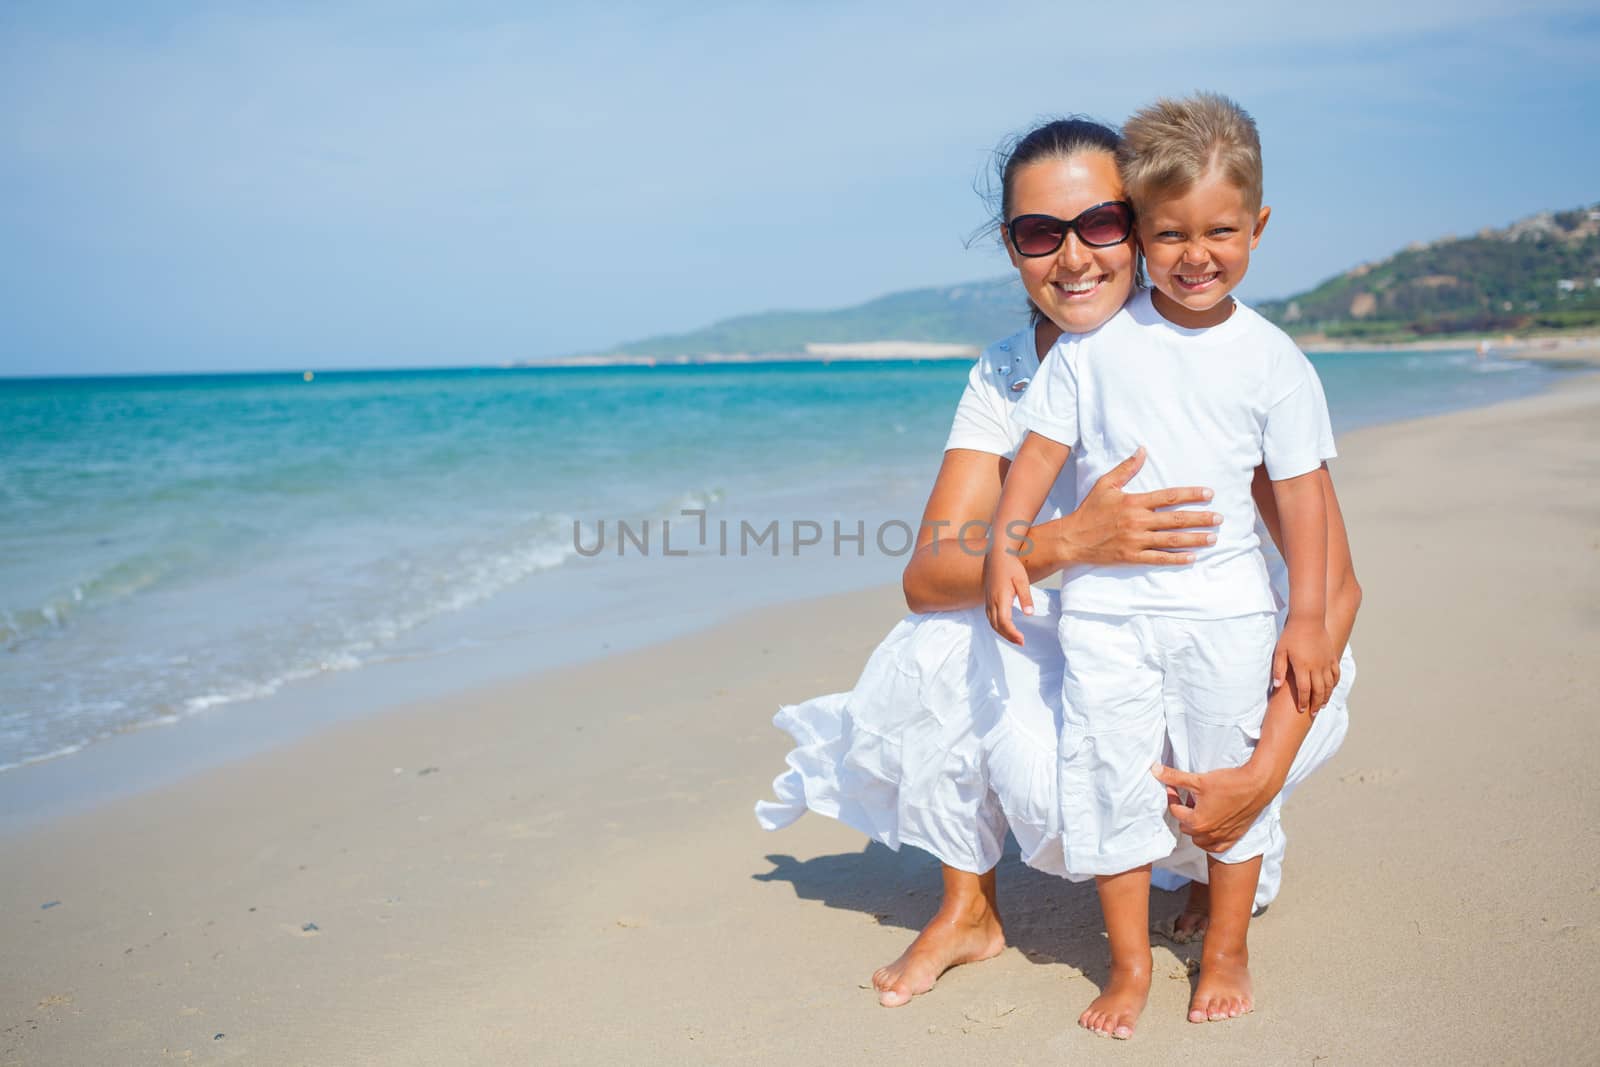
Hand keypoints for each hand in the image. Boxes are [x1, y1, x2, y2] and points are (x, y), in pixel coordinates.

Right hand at [983, 549, 1031, 645]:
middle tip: (1021, 642)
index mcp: (1000, 597)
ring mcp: (988, 600)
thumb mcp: (1022, 580)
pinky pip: (990, 617)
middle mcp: (992, 601)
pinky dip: (997, 626)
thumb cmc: (1011, 566)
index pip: (1004, 622)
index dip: (1012, 633)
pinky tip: (1006, 627)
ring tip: (1015, 637)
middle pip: (997, 626)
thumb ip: (1026, 597)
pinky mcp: (988, 599)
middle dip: (1008, 636)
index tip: (1022, 640)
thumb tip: (1030, 614)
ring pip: (992, 623)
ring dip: (1002, 632)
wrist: (997, 554)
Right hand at [1048, 448, 1217, 566]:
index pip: (1169, 497)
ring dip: (1195, 539)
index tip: (1209, 494)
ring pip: (1172, 540)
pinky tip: (1192, 557)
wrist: (1072, 539)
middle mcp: (1138, 521)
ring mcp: (1136, 541)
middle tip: (1219, 518)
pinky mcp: (1132, 556)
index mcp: (1134, 502)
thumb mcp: (1105, 485)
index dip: (1191, 494)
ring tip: (1213, 538)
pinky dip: (1177, 559)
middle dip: (1200, 518)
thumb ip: (1126, 468)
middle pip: (1176, 519)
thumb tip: (1143, 450)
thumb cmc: (1089, 510)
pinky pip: (1159, 559)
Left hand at [1152, 762, 1274, 854]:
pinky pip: (1215, 846)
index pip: (1175, 810)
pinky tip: (1212, 824)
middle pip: (1185, 825)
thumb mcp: (1198, 779)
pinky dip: (1210, 839)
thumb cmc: (1229, 782)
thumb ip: (1174, 777)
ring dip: (1196, 826)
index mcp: (1197, 822)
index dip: (1172, 796)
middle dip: (1184, 812)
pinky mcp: (1234, 838)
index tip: (1174, 786)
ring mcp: (1222, 838)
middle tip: (1189, 797)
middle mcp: (1208, 834)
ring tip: (1201, 809)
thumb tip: (1154, 769)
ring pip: (1198, 838)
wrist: (1258, 786)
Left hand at [1272, 617, 1338, 712]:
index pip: (1304, 690)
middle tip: (1313, 712)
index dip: (1303, 702)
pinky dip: (1334, 684)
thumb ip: (1278, 669)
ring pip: (1329, 685)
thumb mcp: (1280, 651)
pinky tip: (1331, 689)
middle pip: (1319, 691)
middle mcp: (1316, 667)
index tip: (1301, 710)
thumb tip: (1276, 686)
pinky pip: (1336, 674)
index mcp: (1302, 667)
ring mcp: (1326, 662)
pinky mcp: (1332, 657)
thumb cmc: (1291, 635)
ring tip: (1322, 704)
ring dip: (1326, 696)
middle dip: (1316, 704)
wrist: (1308, 619)